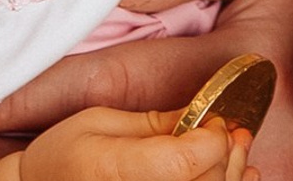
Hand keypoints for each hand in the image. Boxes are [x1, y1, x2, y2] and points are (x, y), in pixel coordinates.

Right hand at [6, 109, 254, 180]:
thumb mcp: (100, 123)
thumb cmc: (59, 157)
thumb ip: (155, 123)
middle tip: (231, 134)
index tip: (214, 122)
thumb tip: (205, 118)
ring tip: (233, 157)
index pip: (188, 159)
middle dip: (227, 155)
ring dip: (228, 179)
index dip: (212, 137)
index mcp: (114, 170)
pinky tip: (229, 180)